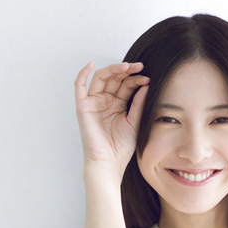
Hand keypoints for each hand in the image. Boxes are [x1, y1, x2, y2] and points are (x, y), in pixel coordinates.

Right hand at [74, 60, 149, 175]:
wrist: (109, 162)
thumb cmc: (121, 147)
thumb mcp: (135, 122)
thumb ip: (139, 103)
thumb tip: (146, 84)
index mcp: (117, 104)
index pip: (126, 85)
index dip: (136, 79)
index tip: (148, 79)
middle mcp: (105, 101)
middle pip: (114, 78)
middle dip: (127, 71)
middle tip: (139, 67)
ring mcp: (93, 102)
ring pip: (100, 78)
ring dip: (112, 69)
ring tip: (126, 66)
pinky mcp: (83, 107)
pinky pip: (79, 86)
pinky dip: (83, 74)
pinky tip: (91, 65)